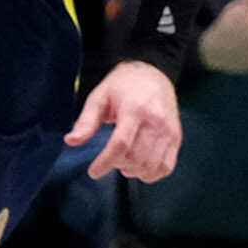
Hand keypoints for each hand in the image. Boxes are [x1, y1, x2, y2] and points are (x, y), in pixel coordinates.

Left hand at [68, 60, 182, 179]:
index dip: (105, 163)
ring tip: (124, 161)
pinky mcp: (176, 137)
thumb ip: (86, 121)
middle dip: (117, 165)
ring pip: (150, 166)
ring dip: (133, 171)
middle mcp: (155, 121)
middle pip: (135, 158)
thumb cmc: (123, 86)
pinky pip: (166, 167)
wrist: (153, 73)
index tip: (94, 171)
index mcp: (134, 109)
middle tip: (110, 159)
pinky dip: (152, 173)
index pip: (120, 145)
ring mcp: (169, 131)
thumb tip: (71, 141)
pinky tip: (140, 167)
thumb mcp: (99, 97)